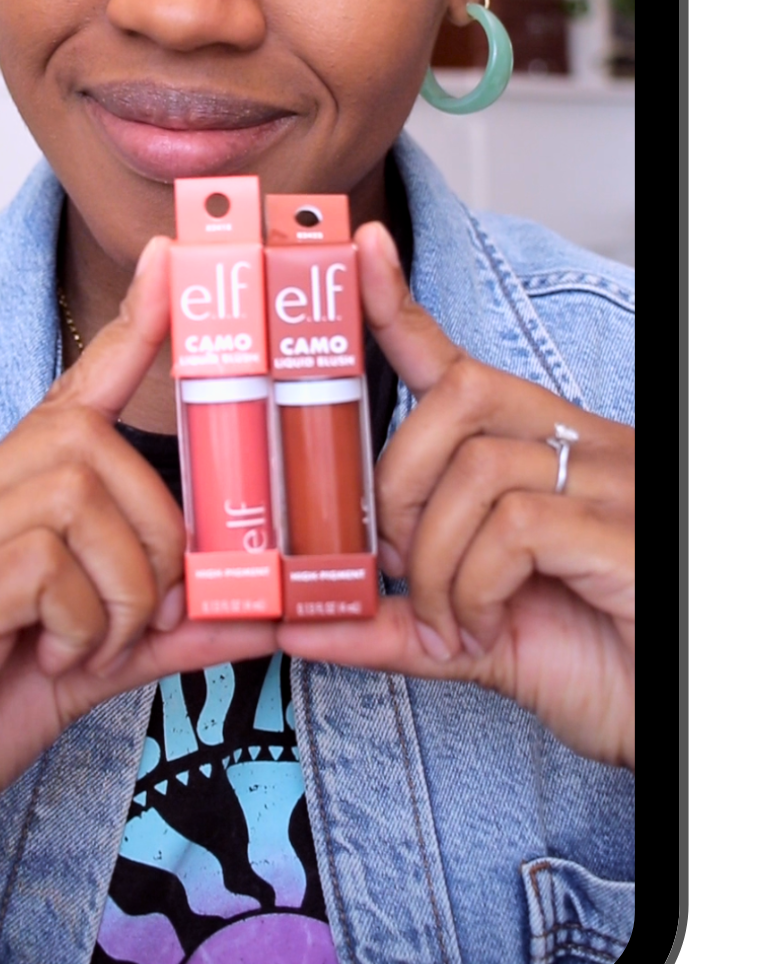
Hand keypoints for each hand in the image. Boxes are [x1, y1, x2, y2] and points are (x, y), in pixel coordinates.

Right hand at [0, 236, 275, 910]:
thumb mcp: (79, 670)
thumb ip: (164, 634)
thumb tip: (257, 614)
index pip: (66, 399)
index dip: (129, 336)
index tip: (173, 269)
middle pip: (90, 444)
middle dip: (156, 525)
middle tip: (153, 610)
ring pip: (77, 495)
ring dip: (125, 582)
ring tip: (101, 648)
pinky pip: (45, 564)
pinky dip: (86, 618)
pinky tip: (62, 662)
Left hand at [278, 221, 634, 768]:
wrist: (666, 710)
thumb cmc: (596, 661)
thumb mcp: (477, 636)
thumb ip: (392, 623)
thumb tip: (298, 622)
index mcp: (546, 454)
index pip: (463, 366)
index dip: (401, 310)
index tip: (360, 254)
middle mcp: (579, 450)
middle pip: (452, 405)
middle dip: (395, 488)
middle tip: (398, 569)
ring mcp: (606, 485)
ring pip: (474, 470)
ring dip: (432, 561)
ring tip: (450, 622)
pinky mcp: (617, 532)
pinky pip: (513, 527)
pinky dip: (472, 587)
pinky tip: (481, 629)